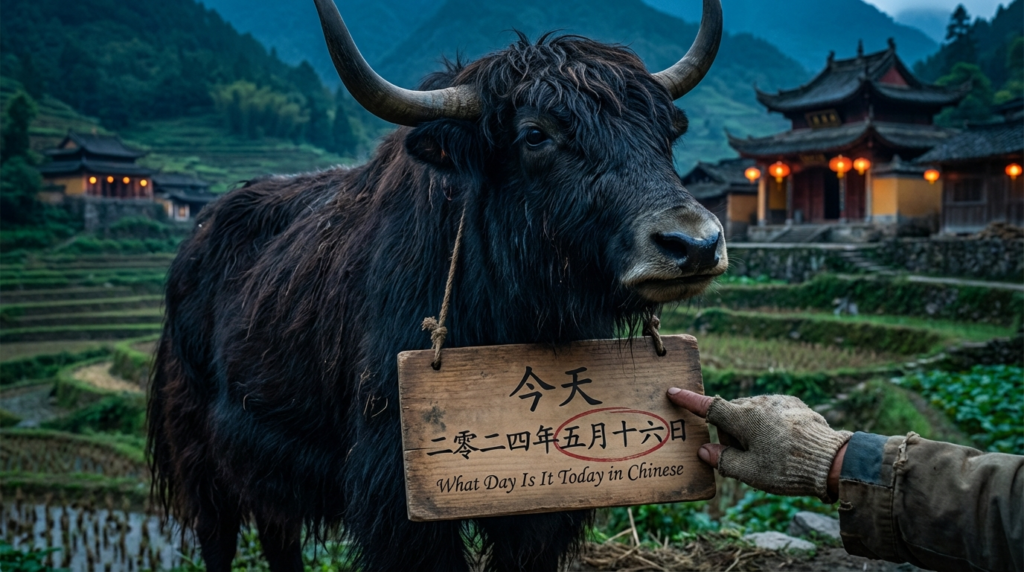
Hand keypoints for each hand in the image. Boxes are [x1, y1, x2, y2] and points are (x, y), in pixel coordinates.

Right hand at [668, 388, 850, 501]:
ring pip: (753, 414)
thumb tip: (706, 451)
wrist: (834, 462)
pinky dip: (770, 427)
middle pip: (733, 415)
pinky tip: (784, 446)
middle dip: (731, 434)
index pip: (709, 407)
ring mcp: (779, 402)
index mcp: (744, 417)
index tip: (674, 391)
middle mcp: (760, 403)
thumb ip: (723, 461)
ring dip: (752, 431)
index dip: (689, 401)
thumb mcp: (749, 472)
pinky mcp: (796, 405)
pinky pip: (773, 413)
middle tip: (745, 460)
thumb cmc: (787, 469)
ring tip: (770, 457)